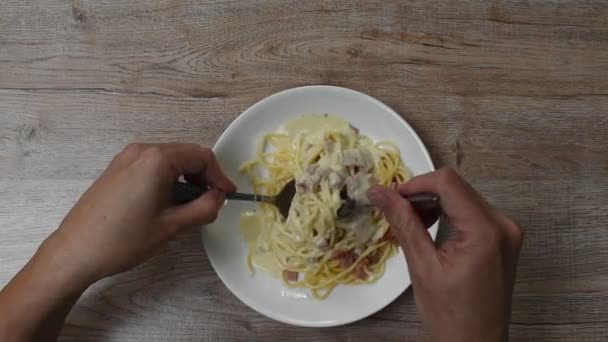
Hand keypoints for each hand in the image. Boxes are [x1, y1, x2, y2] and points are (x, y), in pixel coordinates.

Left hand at [41, 143, 235, 284]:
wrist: (75, 251)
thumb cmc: (124, 239)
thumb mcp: (172, 226)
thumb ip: (204, 208)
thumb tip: (218, 198)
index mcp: (157, 159)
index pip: (202, 157)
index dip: (219, 176)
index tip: (227, 196)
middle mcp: (142, 151)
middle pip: (186, 154)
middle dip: (204, 176)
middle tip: (212, 202)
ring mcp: (126, 158)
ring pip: (170, 160)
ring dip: (186, 178)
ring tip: (190, 206)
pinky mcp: (117, 169)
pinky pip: (153, 166)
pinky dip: (168, 179)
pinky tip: (168, 203)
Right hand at [368, 168, 521, 341]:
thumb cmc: (449, 315)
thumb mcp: (421, 266)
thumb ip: (403, 223)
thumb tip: (379, 192)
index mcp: (486, 230)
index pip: (448, 182)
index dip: (415, 184)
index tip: (391, 198)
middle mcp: (503, 224)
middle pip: (456, 187)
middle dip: (422, 194)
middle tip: (395, 211)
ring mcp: (506, 231)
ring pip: (463, 197)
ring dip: (433, 203)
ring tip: (410, 222)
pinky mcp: (502, 239)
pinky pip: (471, 212)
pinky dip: (447, 213)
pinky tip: (429, 227)